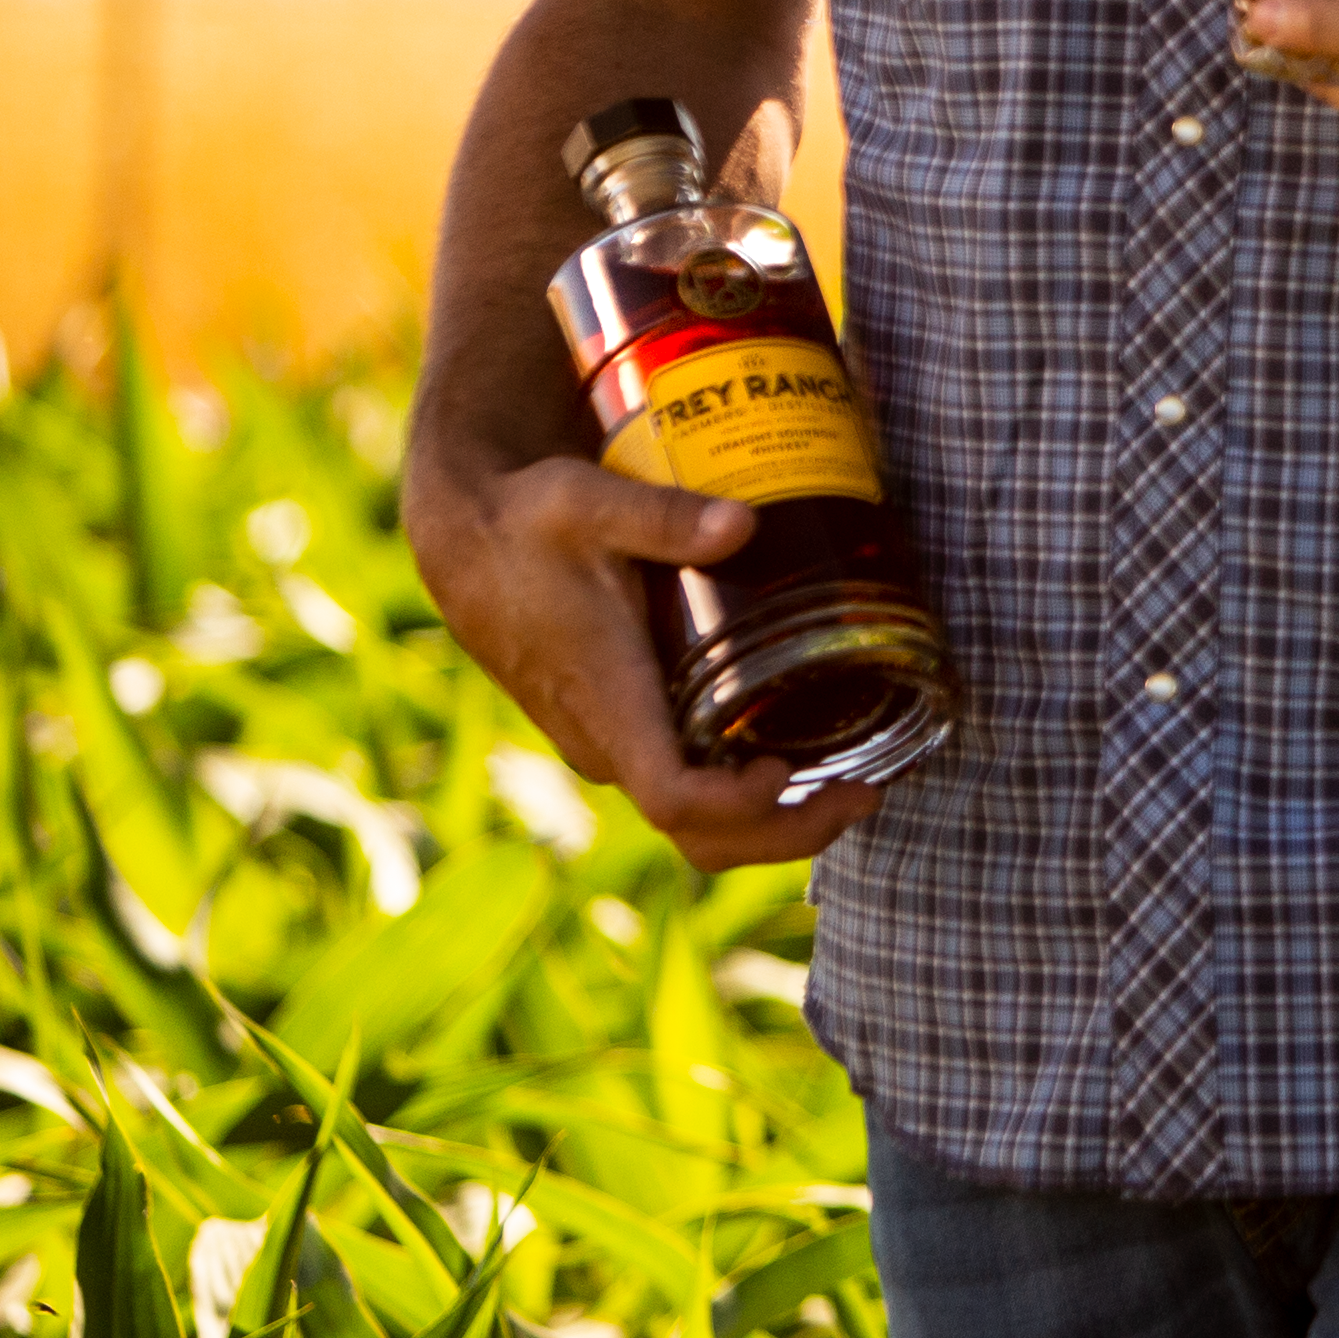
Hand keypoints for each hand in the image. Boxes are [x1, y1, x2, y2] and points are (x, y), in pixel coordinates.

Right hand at [402, 446, 881, 873]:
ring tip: (855, 784)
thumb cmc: (529, 521)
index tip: (790, 772)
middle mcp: (606, 740)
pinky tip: (805, 756)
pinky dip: (745, 795)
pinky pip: (686, 789)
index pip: (672, 796)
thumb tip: (743, 522)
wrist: (471, 538)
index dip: (736, 805)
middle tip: (867, 794)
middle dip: (783, 832)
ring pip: (693, 822)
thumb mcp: (591, 504)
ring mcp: (612, 743)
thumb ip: (665, 516)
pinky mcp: (620, 729)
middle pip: (696, 833)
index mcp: (605, 701)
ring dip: (773, 821)